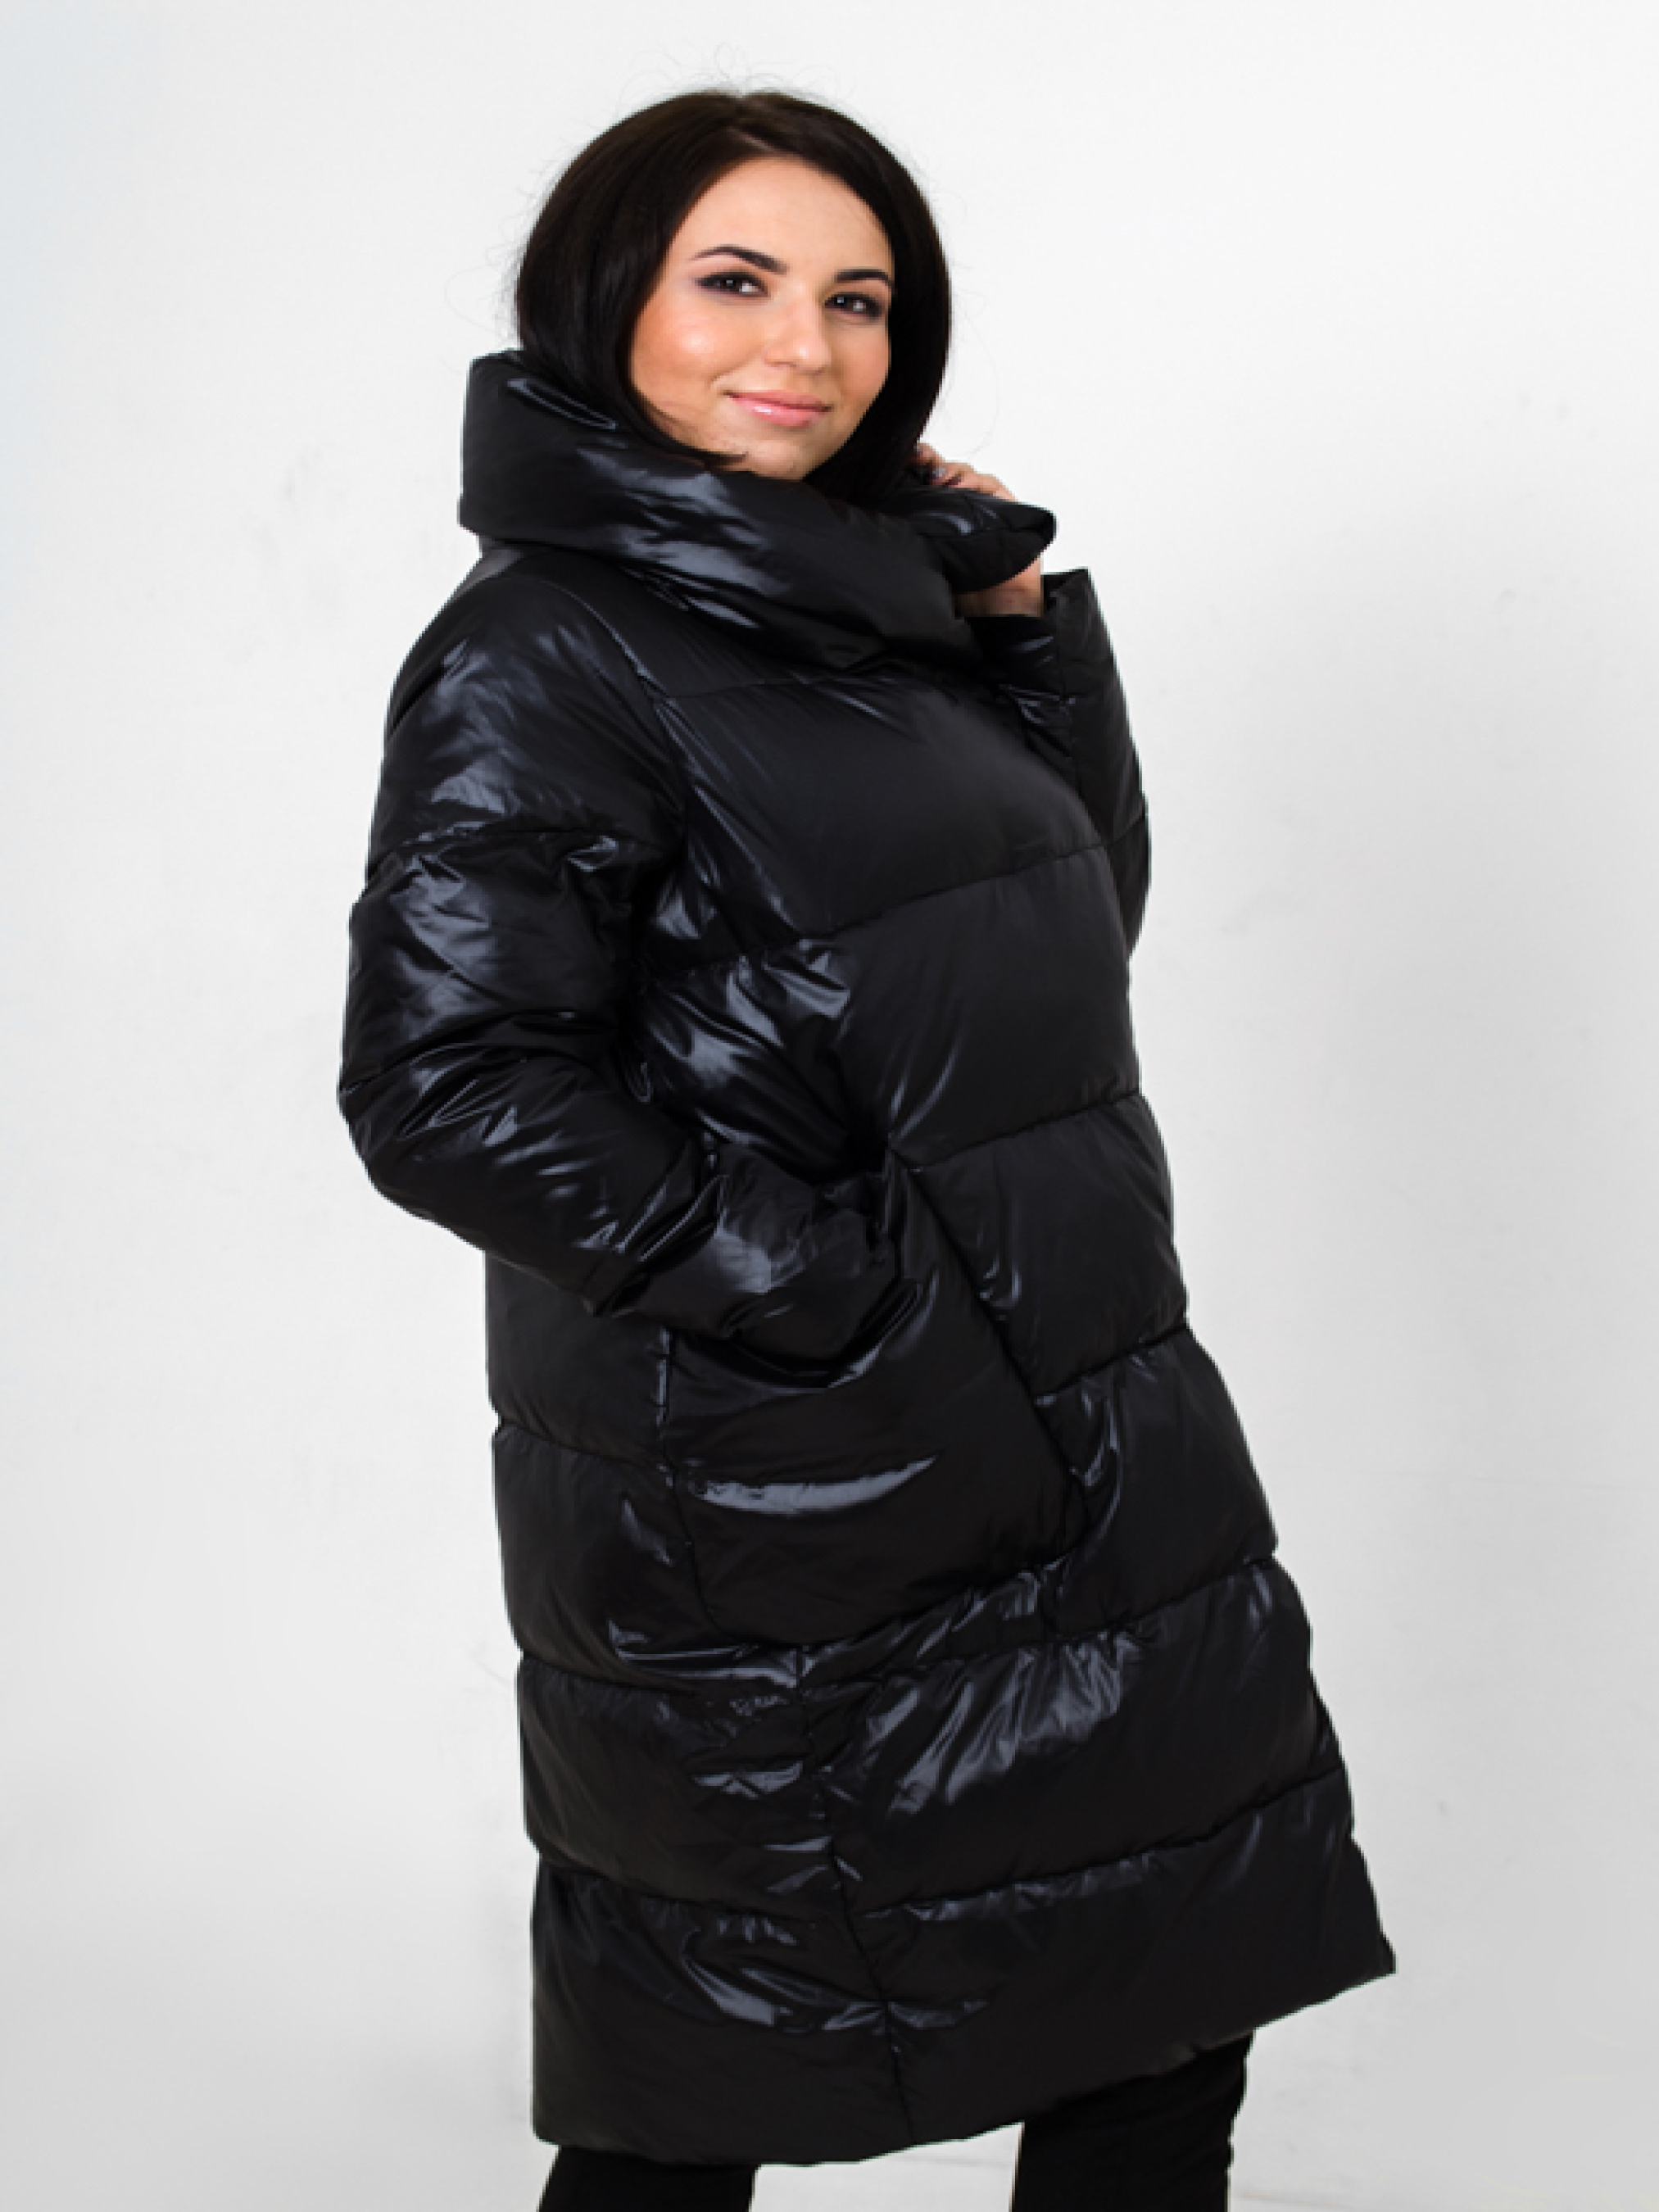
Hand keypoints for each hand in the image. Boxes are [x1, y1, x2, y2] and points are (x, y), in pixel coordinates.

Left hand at [913, 441, 1044, 617]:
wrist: (995, 607)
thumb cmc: (963, 588)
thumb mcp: (928, 559)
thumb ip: (915, 537)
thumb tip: (883, 524)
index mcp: (939, 513)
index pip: (924, 480)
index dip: (915, 465)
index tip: (902, 460)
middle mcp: (960, 504)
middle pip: (945, 470)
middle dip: (930, 459)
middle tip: (917, 458)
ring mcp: (984, 503)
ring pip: (966, 473)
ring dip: (951, 470)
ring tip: (937, 477)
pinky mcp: (1006, 505)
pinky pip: (991, 485)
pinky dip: (975, 481)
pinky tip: (960, 486)